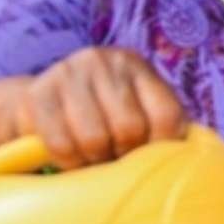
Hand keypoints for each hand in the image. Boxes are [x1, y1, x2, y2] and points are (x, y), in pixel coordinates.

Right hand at [10, 47, 185, 169]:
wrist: (37, 103)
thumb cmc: (100, 115)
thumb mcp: (134, 108)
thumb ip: (159, 125)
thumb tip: (185, 162)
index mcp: (137, 66)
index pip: (166, 113)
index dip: (162, 146)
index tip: (151, 159)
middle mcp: (105, 61)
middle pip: (130, 128)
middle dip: (124, 155)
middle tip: (115, 158)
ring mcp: (70, 73)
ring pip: (95, 138)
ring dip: (95, 161)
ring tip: (94, 159)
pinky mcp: (38, 93)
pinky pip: (61, 144)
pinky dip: (68, 161)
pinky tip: (71, 157)